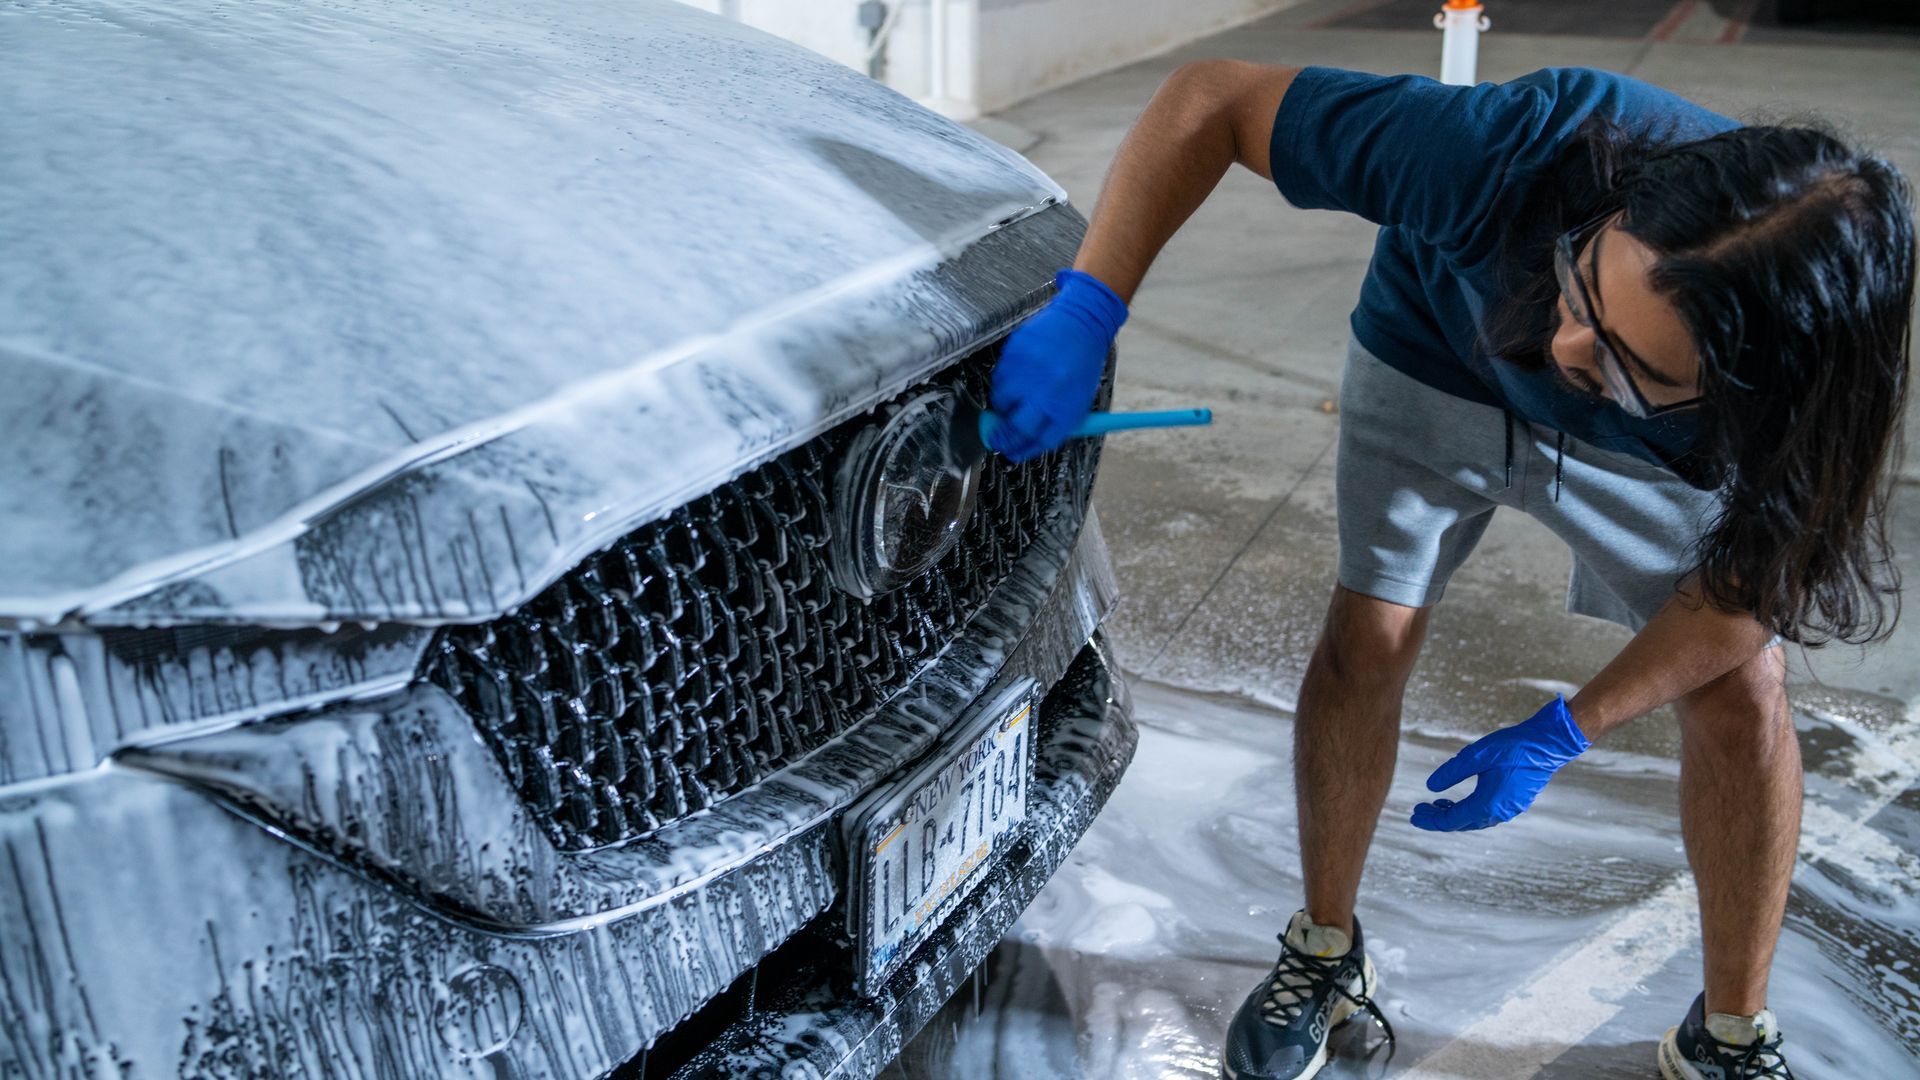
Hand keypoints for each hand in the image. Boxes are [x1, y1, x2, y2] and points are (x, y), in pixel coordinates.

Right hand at [987, 269, 1127, 461]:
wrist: (1082, 323)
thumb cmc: (1081, 365)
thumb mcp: (1077, 399)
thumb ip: (1052, 421)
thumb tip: (1023, 442)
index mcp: (1067, 409)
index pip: (1039, 441)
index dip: (1022, 450)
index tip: (1012, 453)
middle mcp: (1046, 394)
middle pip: (1016, 428)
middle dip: (1002, 438)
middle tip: (996, 439)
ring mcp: (1027, 373)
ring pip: (1001, 402)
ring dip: (1003, 405)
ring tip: (1017, 395)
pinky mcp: (1015, 355)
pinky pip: (999, 378)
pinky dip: (1004, 382)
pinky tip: (1019, 374)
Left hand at [1412, 696, 1590, 831]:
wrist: (1548, 744)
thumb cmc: (1512, 747)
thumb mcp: (1475, 755)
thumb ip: (1451, 772)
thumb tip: (1430, 788)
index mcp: (1487, 804)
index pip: (1451, 821)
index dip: (1430, 820)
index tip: (1413, 816)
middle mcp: (1499, 812)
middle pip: (1462, 823)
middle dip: (1438, 818)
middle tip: (1419, 810)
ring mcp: (1510, 809)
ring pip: (1475, 819)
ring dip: (1454, 814)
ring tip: (1436, 804)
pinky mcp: (1516, 802)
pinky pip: (1487, 813)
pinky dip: (1469, 809)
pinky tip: (1461, 799)